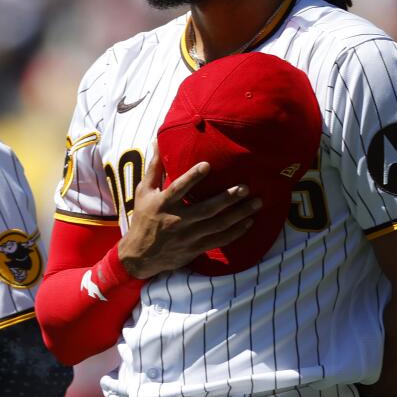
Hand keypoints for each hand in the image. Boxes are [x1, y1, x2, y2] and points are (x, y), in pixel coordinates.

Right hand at [116, 159, 260, 279]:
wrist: (139, 255)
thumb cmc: (143, 218)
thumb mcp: (143, 192)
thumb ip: (155, 168)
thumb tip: (158, 141)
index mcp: (163, 204)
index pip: (178, 189)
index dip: (192, 177)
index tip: (207, 165)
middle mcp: (177, 220)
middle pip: (206, 209)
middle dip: (227, 198)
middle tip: (245, 188)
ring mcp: (188, 236)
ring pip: (218, 225)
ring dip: (238, 214)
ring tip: (256, 203)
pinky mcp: (195, 248)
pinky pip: (219, 240)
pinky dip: (235, 232)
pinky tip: (249, 222)